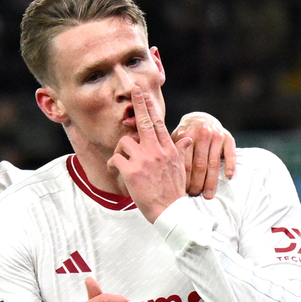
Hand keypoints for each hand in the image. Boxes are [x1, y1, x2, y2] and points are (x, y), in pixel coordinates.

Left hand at [109, 88, 191, 223]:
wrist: (170, 211)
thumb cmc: (173, 192)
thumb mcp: (180, 169)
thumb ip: (180, 151)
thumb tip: (188, 139)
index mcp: (168, 149)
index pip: (158, 123)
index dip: (150, 107)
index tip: (144, 94)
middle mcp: (156, 151)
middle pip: (144, 122)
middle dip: (138, 104)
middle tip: (133, 90)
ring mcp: (144, 160)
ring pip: (125, 141)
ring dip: (120, 149)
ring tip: (121, 159)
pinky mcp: (131, 171)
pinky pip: (116, 159)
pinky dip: (113, 163)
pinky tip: (115, 170)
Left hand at [170, 111, 236, 198]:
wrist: (200, 117)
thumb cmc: (184, 135)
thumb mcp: (175, 139)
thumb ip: (170, 152)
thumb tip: (159, 171)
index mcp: (187, 135)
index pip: (185, 162)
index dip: (184, 179)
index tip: (181, 192)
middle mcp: (202, 134)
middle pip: (200, 165)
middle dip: (196, 183)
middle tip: (193, 196)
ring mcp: (216, 135)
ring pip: (213, 163)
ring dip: (211, 181)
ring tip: (207, 196)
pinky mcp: (228, 137)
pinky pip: (230, 153)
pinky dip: (229, 165)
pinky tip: (228, 176)